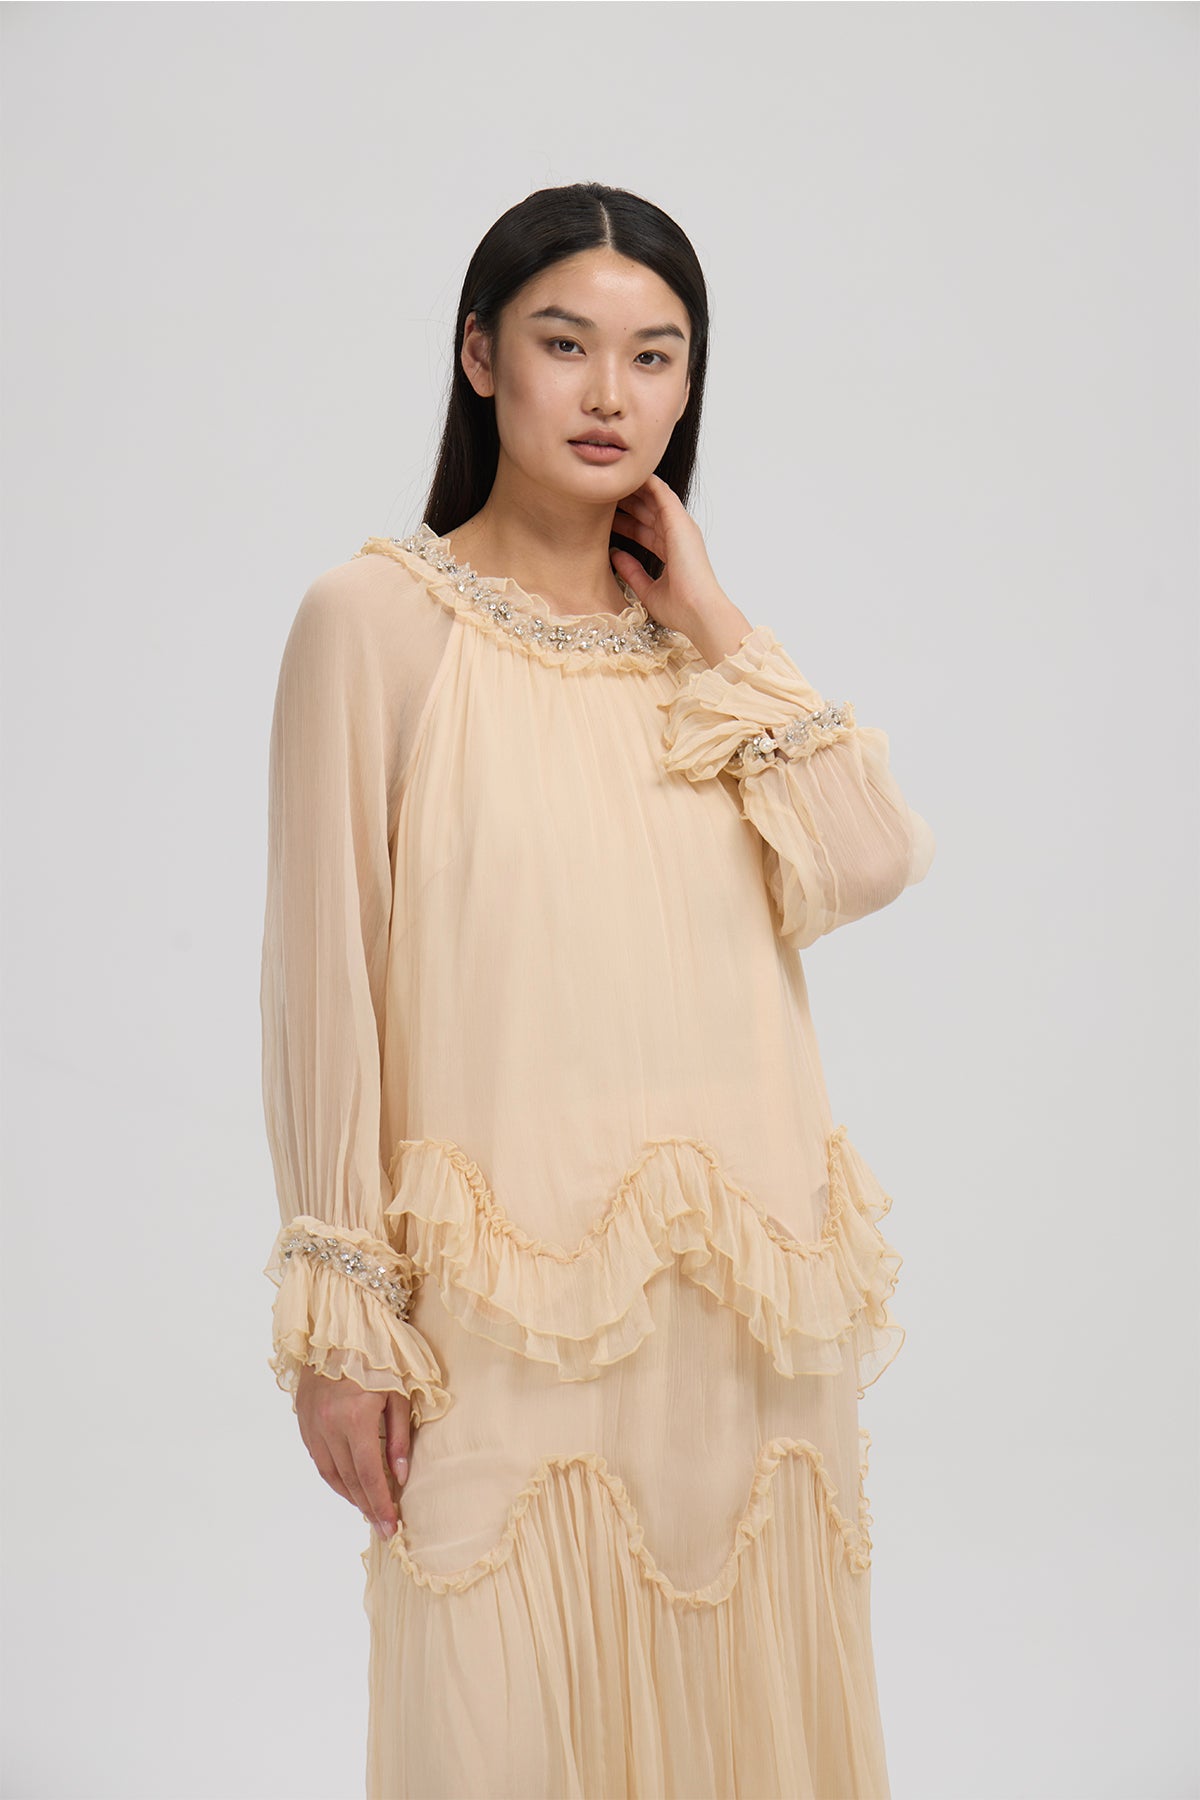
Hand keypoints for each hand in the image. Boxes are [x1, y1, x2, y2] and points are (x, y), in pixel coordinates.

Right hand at [295, 1364, 412, 1539]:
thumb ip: (399, 1436)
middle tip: (383, 1527)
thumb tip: (399, 1475)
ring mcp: (312, 1424)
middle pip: (349, 1479)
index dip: (381, 1503)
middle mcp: (329, 1426)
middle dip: (368, 1506)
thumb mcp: (398, 1392)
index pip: (368, 1474)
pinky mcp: (304, 1419)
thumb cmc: (379, 1356)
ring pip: (330, 1472)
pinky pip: (319, 1458)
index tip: (391, 1525)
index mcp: (355, 1418)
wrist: (341, 1327)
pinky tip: (347, 1483)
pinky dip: (334, 1476)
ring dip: (349, 1494)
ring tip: (367, 1509)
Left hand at [610, 473, 752, 661]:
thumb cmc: (679, 608)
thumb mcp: (647, 589)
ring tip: (612, 480)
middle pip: (647, 512)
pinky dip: (647, 483)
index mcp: (670, 552)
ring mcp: (680, 527)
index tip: (603, 518)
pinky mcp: (680, 522)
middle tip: (603, 494)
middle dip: (627, 502)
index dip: (625, 523)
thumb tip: (615, 555)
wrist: (698, 612)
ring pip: (653, 499)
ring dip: (634, 488)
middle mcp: (676, 536)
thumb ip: (632, 571)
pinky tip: (629, 474)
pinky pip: (662, 493)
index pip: (644, 531)